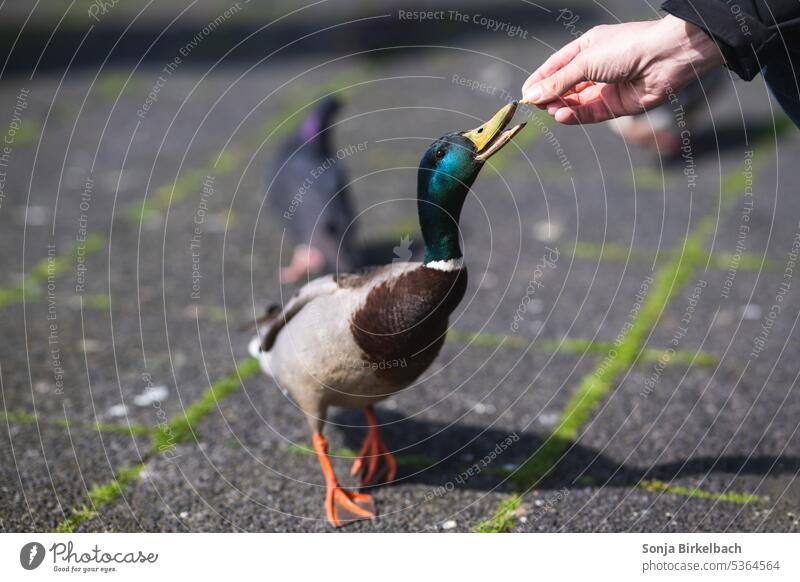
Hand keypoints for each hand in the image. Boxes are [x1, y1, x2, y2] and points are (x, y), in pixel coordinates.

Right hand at [521, 15, 724, 123]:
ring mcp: (605, 88)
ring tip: (551, 110)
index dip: (539, 81)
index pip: (555, 67)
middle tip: (537, 105)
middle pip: (564, 87)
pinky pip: (589, 114)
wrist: (665, 58)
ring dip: (561, 107)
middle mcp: (595, 68)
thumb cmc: (627, 48)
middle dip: (549, 96)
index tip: (525, 95)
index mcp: (586, 49)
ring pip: (575, 102)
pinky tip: (562, 116)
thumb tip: (531, 95)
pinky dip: (575, 116)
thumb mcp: (585, 62)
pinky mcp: (615, 106)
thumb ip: (558, 81)